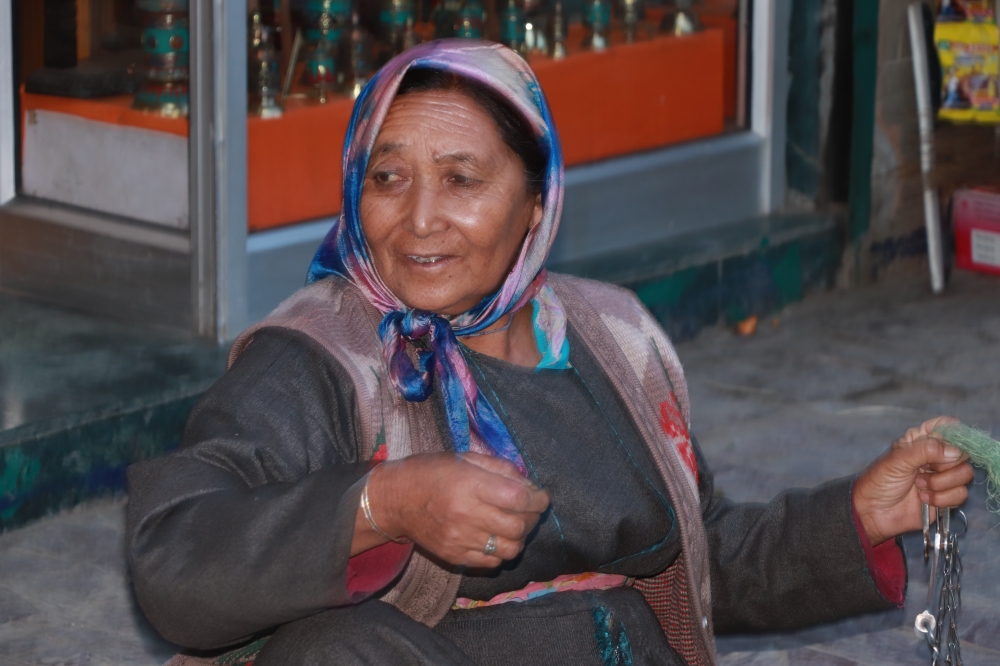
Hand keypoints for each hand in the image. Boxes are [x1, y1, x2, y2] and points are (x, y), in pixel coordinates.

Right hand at [359, 452, 549, 567]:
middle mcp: (466, 514)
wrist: (395, 499)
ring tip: (515, 524)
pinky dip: (502, 552)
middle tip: (530, 509)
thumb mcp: (465, 458)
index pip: (519, 498)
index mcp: (469, 485)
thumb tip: (529, 484)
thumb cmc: (431, 472)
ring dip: (520, 537)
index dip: (538, 499)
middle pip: (519, 526)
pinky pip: (492, 563)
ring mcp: (460, 539)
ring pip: (510, 549)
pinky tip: (497, 537)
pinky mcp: (454, 556)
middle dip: (532, 518)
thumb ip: (499, 469)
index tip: (541, 496)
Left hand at [853, 416, 973, 546]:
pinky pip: (960, 494)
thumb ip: (927, 450)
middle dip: (945, 464)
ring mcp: (941, 476)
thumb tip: (956, 452)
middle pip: (961, 452)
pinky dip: (942, 498)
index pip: (947, 425)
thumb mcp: (899, 459)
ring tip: (919, 486)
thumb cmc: (879, 481)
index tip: (945, 446)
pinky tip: (923, 499)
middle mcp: (934, 456)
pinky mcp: (946, 497)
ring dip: (942, 483)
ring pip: (964, 474)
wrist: (873, 512)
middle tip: (924, 470)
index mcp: (921, 440)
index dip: (953, 433)